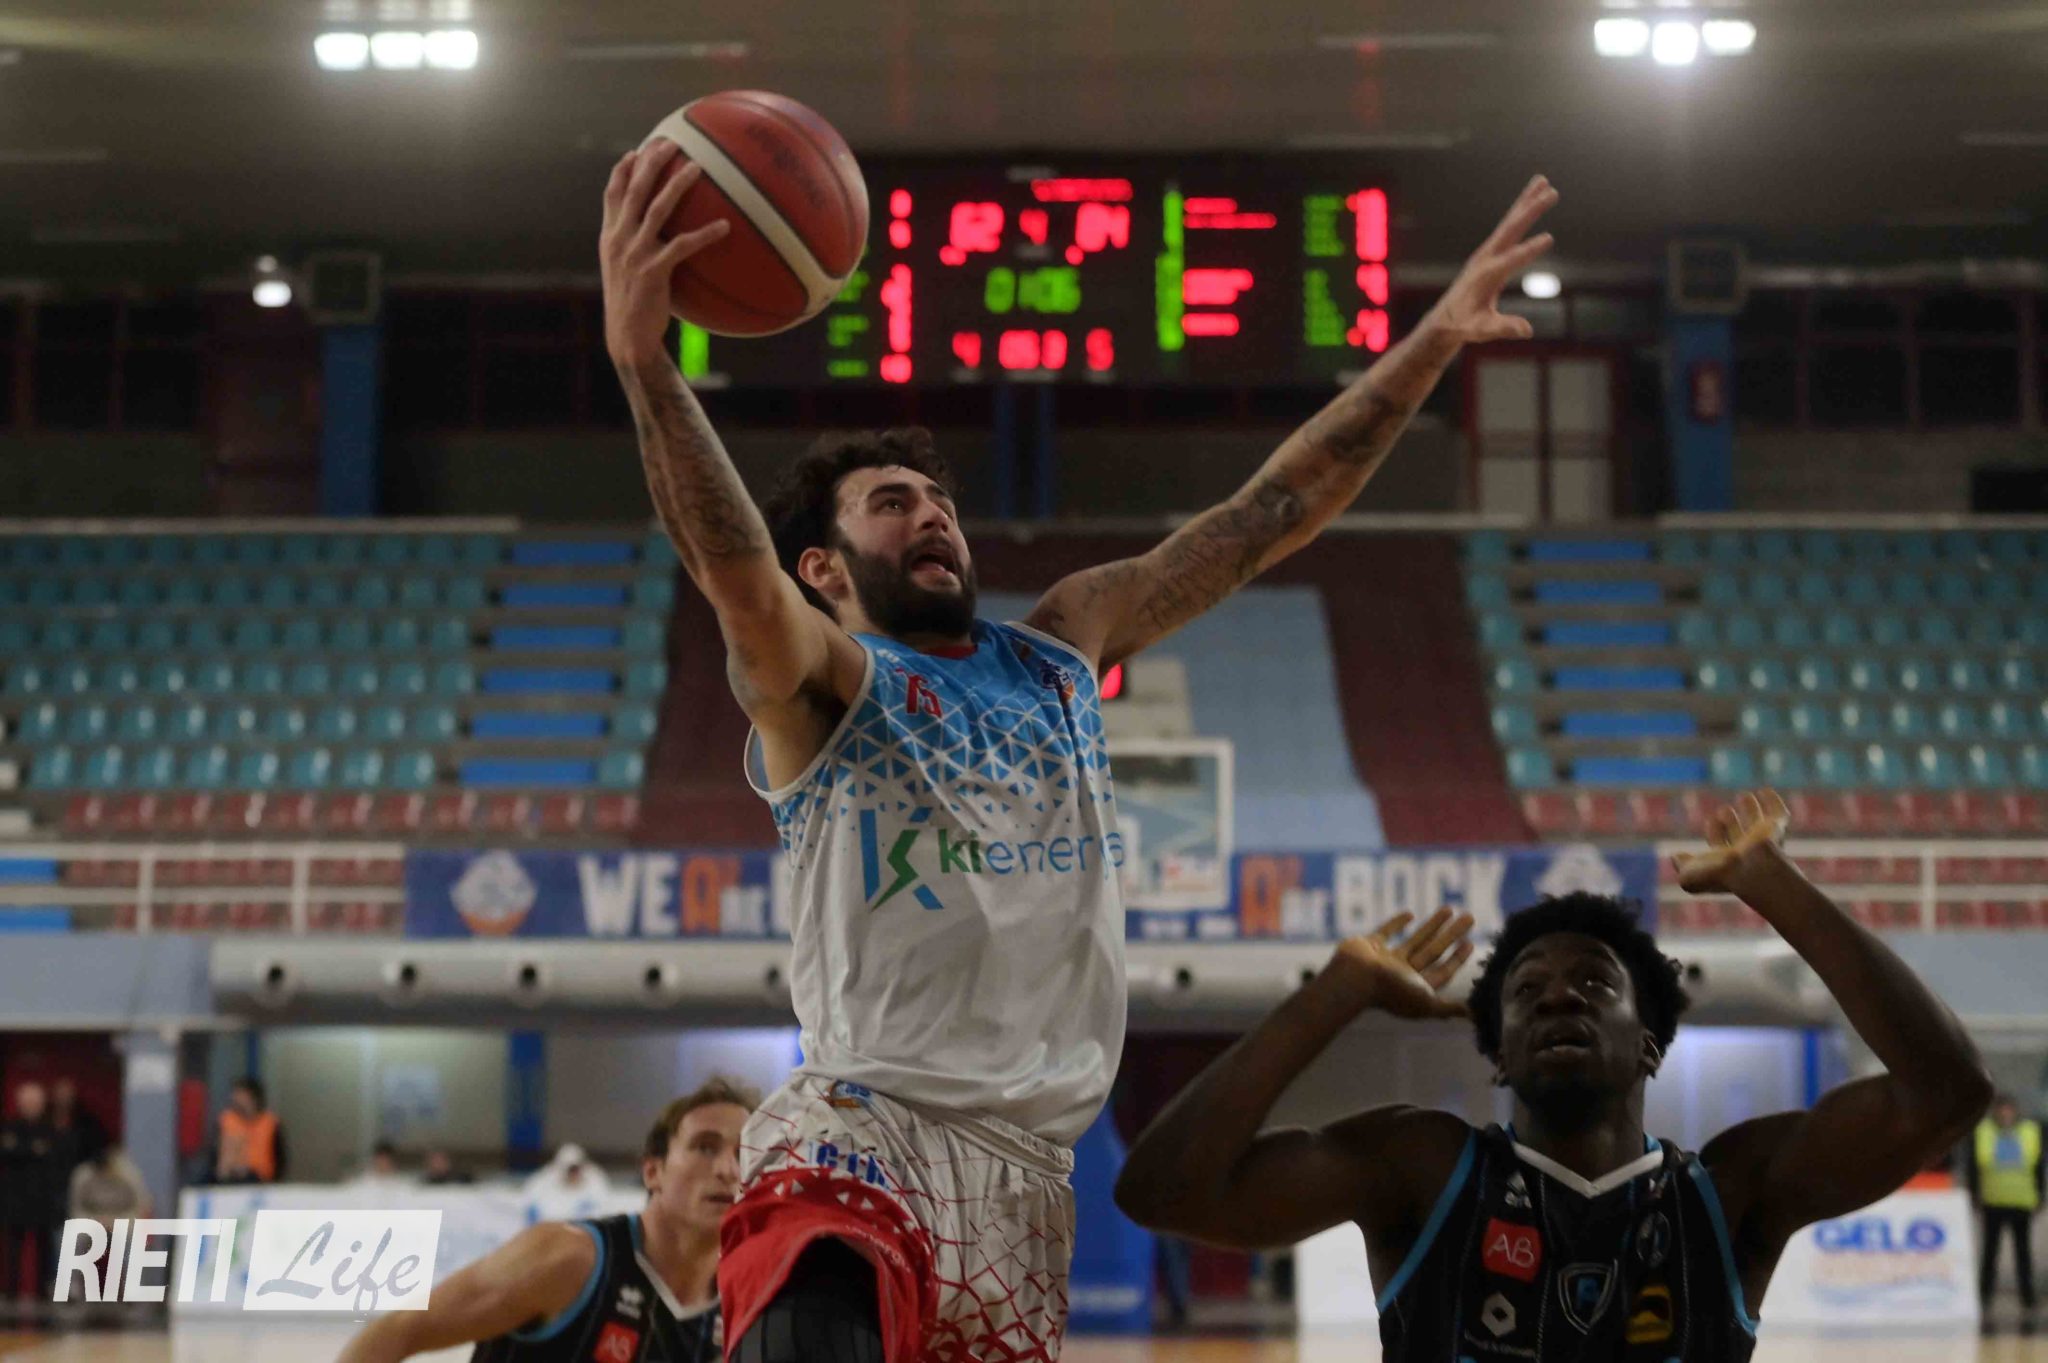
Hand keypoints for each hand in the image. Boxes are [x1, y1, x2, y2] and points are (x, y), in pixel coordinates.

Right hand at [600, 139, 730, 367]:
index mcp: (610, 236)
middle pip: (635, 190)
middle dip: (651, 162)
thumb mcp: (625, 271)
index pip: (612, 193)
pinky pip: (683, 245)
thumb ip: (635, 247)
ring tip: (698, 167)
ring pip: (657, 208)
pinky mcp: (653, 271)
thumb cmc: (634, 305)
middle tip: (670, 142)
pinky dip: (704, 234)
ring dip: (678, 185)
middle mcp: (619, 239)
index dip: (623, 170)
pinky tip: (725, 227)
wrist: (627, 337)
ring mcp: (634, 253)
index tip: (636, 150)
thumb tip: (657, 233)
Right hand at [1325, 906, 1474, 1019]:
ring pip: (1415, 940)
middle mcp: (1402, 975)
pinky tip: (1411, 914)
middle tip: (1469, 917)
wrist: (1354, 979)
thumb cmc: (1391, 992)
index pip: (1442, 972)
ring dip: (1433, 926)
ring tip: (1450, 908)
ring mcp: (1385, 960)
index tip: (1470, 942)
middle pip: (1433, 952)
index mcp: (1415, 989)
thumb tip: (1475, 1015)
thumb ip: (1449, 1008)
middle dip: (1451, 936)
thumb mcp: (1426, 1002)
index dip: (1457, 959)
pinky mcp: (1369, 946)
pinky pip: (1386, 932)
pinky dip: (1397, 923)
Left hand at [1420, 175, 1558, 345]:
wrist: (1445, 319)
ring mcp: (1487, 252)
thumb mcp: (1481, 330)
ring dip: (1526, 201)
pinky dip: (1519, 210)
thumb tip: (1526, 330)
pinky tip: (1531, 198)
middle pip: (1510, 230)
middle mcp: (1486, 258)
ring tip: (1543, 181)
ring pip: (1509, 222)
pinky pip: (1507, 227)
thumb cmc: (1463, 325)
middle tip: (1552, 193)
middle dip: (1530, 212)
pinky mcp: (1490, 251)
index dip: (1528, 252)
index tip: (1548, 239)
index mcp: (1486, 276)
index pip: (1511, 261)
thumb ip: (1503, 328)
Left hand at [1673, 789, 1791, 896]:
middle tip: (1724, 810)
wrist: (1750, 871)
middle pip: (1740, 834)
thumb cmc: (1720, 875)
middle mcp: (1745, 851)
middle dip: (1731, 822)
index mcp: (1727, 862)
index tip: (1712, 820)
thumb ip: (1682, 866)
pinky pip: (1778, 814)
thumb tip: (1676, 857)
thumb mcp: (1690, 876)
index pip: (1722, 845)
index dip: (1716, 832)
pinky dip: (1773, 802)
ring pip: (1758, 823)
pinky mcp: (1775, 829)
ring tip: (1744, 796)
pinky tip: (1766, 791)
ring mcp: (1762, 840)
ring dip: (1751, 809)